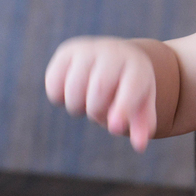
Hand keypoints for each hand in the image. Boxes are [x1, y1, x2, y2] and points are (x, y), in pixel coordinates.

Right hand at [45, 37, 157, 151]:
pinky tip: (73, 90)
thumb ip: (142, 125)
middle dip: (96, 111)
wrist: (117, 56)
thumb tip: (139, 145)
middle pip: (98, 93)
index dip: (122, 110)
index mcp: (137, 66)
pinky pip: (53, 85)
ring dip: (77, 106)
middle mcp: (113, 52)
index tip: (115, 127)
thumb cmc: (129, 86)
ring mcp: (88, 49)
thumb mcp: (141, 104)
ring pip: (73, 91)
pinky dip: (59, 96)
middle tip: (100, 108)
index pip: (131, 88)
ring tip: (88, 98)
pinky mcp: (66, 52)